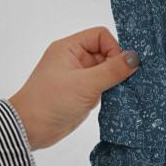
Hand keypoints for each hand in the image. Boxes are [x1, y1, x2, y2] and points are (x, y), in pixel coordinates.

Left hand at [8, 27, 140, 149]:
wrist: (29, 129)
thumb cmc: (50, 101)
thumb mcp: (85, 84)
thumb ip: (112, 70)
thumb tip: (136, 58)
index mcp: (69, 48)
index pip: (101, 36)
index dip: (114, 48)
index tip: (120, 67)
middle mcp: (74, 59)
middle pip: (106, 52)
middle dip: (117, 66)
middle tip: (124, 81)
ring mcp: (78, 76)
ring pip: (106, 70)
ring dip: (115, 80)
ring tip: (119, 91)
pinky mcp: (82, 92)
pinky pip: (103, 85)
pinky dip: (111, 91)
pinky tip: (115, 100)